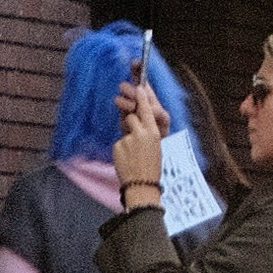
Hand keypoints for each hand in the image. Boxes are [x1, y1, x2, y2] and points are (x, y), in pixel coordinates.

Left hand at [113, 78, 168, 192]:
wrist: (141, 186)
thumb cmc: (151, 168)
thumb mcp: (155, 148)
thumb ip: (147, 134)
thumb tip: (138, 126)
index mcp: (153, 133)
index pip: (147, 110)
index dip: (142, 98)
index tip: (139, 87)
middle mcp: (141, 133)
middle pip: (132, 117)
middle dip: (131, 122)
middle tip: (135, 135)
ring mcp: (128, 140)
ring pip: (124, 130)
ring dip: (127, 139)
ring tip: (133, 155)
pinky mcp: (118, 146)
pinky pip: (119, 143)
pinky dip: (122, 150)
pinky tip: (127, 160)